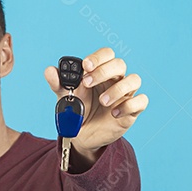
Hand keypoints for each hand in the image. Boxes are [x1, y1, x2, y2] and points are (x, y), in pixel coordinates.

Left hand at [44, 47, 148, 161]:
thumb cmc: (78, 110)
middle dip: (104, 71)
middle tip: (87, 83)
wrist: (82, 136)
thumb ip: (58, 83)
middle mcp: (115, 80)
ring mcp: (125, 95)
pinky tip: (114, 114)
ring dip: (117, 89)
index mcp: (100, 72)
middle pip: (120, 64)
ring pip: (134, 80)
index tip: (85, 65)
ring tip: (102, 101)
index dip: (98, 57)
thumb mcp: (65, 97)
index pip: (107, 55)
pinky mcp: (132, 111)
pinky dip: (129, 105)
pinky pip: (141, 101)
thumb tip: (50, 70)